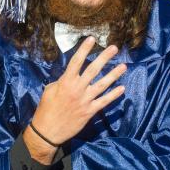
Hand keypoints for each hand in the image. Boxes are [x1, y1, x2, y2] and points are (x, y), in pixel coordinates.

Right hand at [26, 37, 126, 163]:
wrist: (48, 131)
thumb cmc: (46, 109)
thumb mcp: (49, 91)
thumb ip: (61, 81)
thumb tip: (71, 76)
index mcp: (65, 82)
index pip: (76, 61)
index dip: (84, 49)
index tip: (92, 39)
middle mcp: (77, 89)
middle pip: (93, 70)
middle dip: (104, 58)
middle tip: (114, 48)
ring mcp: (85, 100)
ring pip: (102, 85)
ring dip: (114, 75)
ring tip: (123, 66)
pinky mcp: (90, 111)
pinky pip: (104, 101)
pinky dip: (113, 95)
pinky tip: (122, 88)